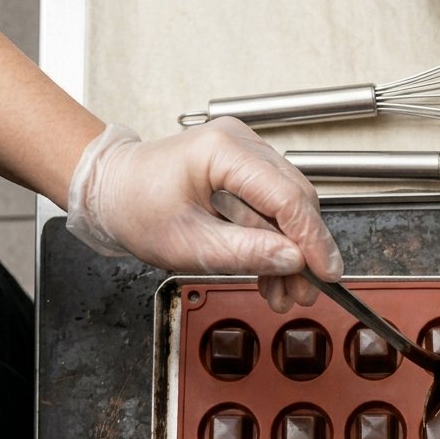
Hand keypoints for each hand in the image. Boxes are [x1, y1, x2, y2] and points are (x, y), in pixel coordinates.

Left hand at [66, 117, 342, 311]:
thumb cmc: (136, 208)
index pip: (287, 198)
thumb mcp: (189, 244)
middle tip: (305, 292)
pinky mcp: (247, 173)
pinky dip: (277, 245)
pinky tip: (274, 276)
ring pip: (291, 210)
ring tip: (286, 293)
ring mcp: (246, 156)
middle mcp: (241, 145)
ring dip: (292, 254)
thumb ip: (246, 252)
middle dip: (305, 252)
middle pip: (297, 201)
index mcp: (223, 152)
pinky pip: (275, 211)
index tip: (327, 274)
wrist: (113, 191)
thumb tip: (294, 261)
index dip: (312, 240)